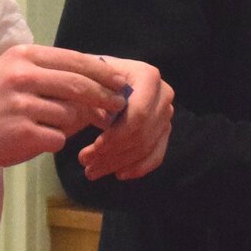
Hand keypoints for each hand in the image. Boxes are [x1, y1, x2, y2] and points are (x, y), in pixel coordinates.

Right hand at [0, 44, 129, 172]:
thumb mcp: (10, 74)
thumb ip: (48, 74)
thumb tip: (96, 82)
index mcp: (23, 56)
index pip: (75, 60)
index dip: (103, 72)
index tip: (121, 82)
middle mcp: (23, 76)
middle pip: (81, 85)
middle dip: (105, 98)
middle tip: (118, 107)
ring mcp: (23, 106)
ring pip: (72, 115)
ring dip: (73, 124)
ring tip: (56, 126)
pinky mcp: (23, 134)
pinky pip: (58, 138)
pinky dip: (55, 141)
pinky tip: (37, 140)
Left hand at [75, 55, 173, 180]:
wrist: (102, 79)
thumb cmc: (92, 77)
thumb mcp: (88, 80)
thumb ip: (93, 94)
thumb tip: (99, 112)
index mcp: (148, 77)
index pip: (139, 114)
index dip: (118, 135)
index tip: (94, 147)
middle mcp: (164, 94)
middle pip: (142, 134)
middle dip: (113, 153)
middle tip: (85, 162)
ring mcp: (166, 114)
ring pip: (146, 147)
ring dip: (118, 163)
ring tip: (91, 170)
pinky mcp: (163, 130)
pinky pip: (156, 155)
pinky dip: (137, 167)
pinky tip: (118, 174)